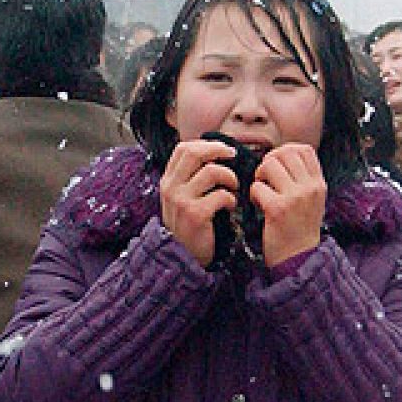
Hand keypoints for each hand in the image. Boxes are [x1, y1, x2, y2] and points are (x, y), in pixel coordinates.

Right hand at [159, 139, 239, 267]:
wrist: (181, 257)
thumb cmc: (188, 227)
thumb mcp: (180, 200)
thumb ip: (190, 179)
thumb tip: (213, 156)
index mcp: (168, 181)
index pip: (183, 148)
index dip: (206, 144)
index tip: (221, 150)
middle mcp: (171, 188)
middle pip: (195, 152)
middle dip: (218, 150)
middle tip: (233, 156)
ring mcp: (181, 201)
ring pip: (212, 171)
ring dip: (230, 177)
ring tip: (233, 188)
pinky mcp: (195, 214)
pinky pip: (221, 194)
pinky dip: (231, 199)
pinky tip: (230, 207)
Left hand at [250, 143, 325, 267]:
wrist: (299, 258)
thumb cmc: (300, 228)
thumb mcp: (312, 200)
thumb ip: (302, 179)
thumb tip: (281, 155)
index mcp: (319, 183)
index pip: (304, 149)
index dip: (285, 151)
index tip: (277, 165)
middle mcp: (310, 187)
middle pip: (284, 153)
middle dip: (268, 162)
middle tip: (265, 179)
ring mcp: (295, 197)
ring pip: (269, 165)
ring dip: (259, 177)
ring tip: (263, 192)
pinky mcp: (278, 209)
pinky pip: (257, 187)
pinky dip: (253, 195)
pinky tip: (259, 206)